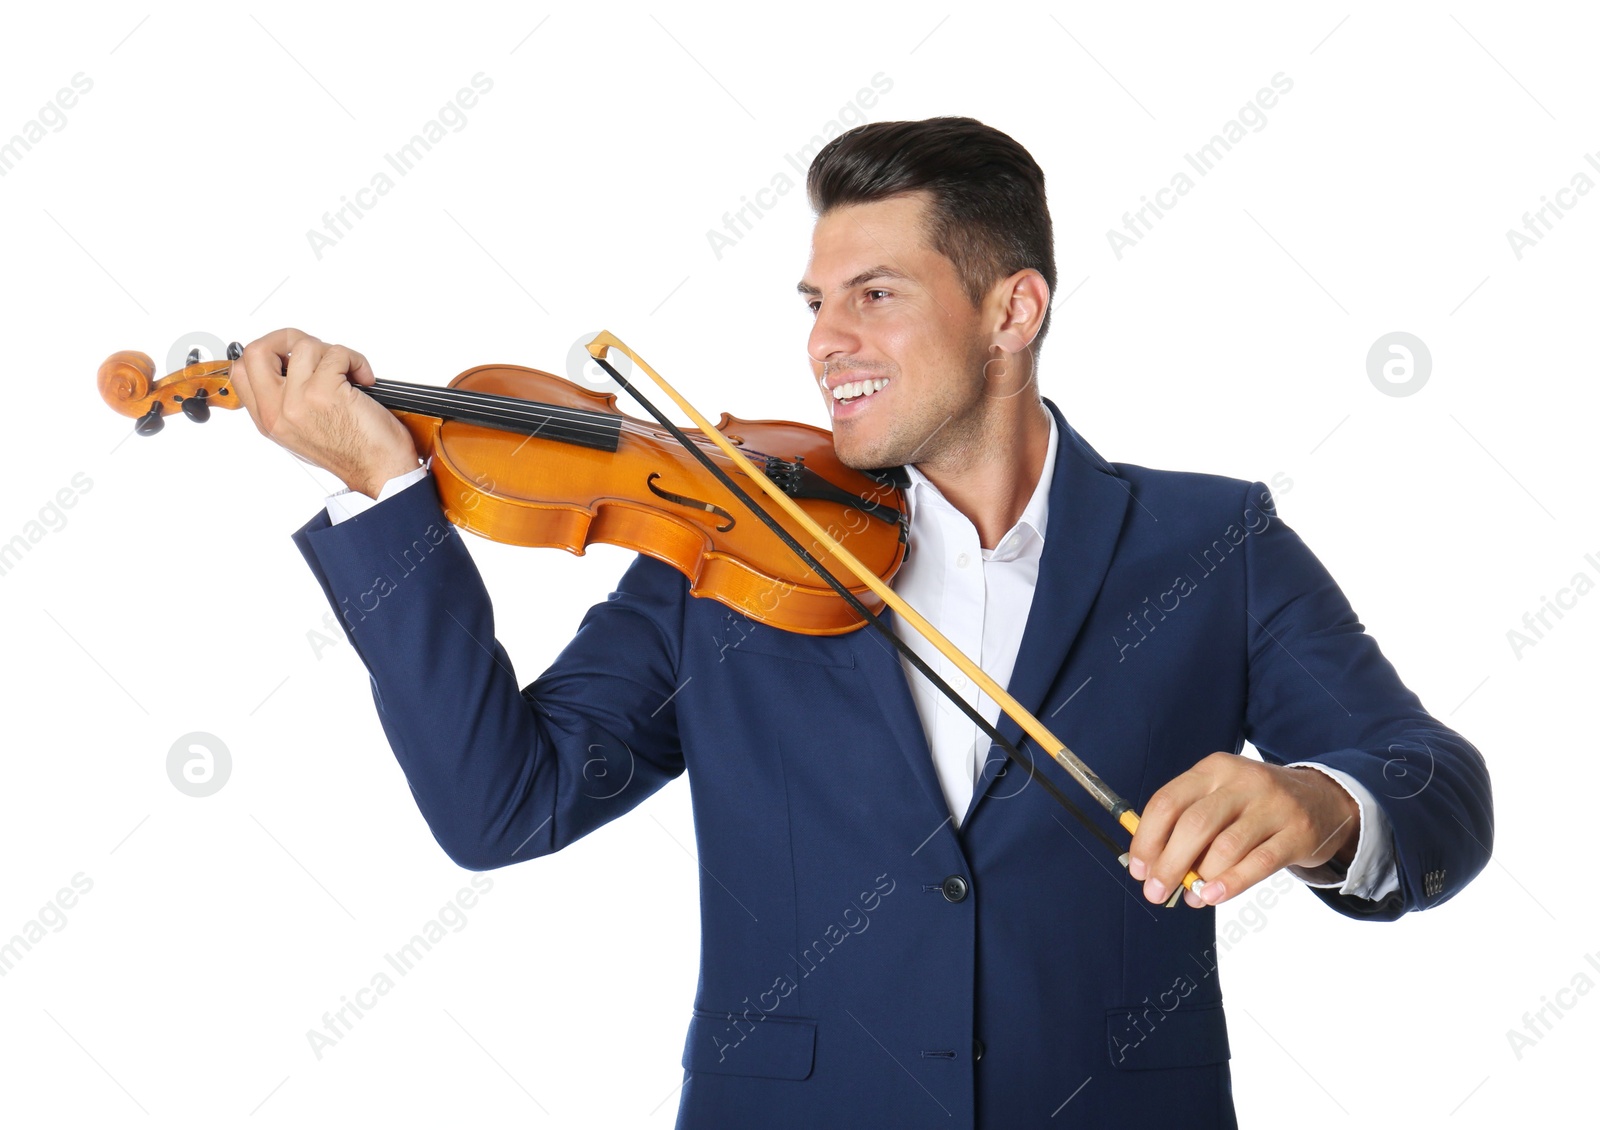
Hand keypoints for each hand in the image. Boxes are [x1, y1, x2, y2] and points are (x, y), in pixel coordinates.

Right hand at [229, 327, 420, 497]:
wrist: (381, 472)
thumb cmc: (355, 453)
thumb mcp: (304, 433)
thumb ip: (287, 403)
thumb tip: (291, 366)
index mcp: (268, 421)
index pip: (241, 372)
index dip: (266, 354)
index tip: (291, 356)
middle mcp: (276, 411)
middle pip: (255, 351)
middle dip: (287, 338)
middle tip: (313, 350)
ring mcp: (297, 400)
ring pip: (304, 346)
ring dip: (332, 352)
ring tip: (347, 372)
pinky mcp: (324, 392)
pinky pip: (336, 354)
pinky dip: (356, 360)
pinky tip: (363, 378)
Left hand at [1126, 753, 1359, 906]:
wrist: (1322, 799)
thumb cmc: (1255, 804)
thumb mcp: (1221, 796)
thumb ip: (1187, 822)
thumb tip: (1153, 865)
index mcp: (1214, 769)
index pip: (1168, 801)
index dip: (1147, 839)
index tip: (1139, 869)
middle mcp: (1242, 781)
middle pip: (1194, 825)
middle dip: (1168, 864)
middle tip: (1156, 891)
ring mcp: (1273, 805)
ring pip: (1226, 846)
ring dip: (1201, 878)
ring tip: (1191, 897)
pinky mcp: (1297, 832)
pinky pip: (1259, 863)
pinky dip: (1232, 883)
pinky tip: (1213, 896)